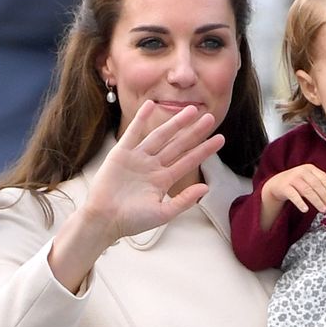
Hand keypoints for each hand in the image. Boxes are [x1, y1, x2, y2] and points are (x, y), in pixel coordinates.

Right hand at [82, 100, 224, 243]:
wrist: (105, 220)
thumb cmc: (132, 221)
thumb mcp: (163, 213)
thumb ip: (184, 200)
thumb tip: (205, 188)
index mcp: (163, 180)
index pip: (188, 161)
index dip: (204, 150)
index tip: (220, 139)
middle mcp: (152, 166)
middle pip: (177, 145)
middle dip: (194, 132)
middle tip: (210, 118)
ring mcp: (137, 158)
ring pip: (160, 136)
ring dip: (175, 123)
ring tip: (191, 110)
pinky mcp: (121, 154)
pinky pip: (133, 133)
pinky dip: (140, 119)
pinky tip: (150, 106)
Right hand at [262, 163, 325, 213]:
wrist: (276, 184)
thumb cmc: (296, 183)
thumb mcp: (307, 179)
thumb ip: (319, 185)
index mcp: (310, 168)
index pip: (323, 177)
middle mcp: (301, 171)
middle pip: (316, 185)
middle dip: (325, 196)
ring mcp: (292, 179)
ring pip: (307, 191)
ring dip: (317, 201)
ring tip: (322, 209)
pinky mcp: (285, 187)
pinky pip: (294, 196)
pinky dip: (301, 203)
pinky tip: (306, 209)